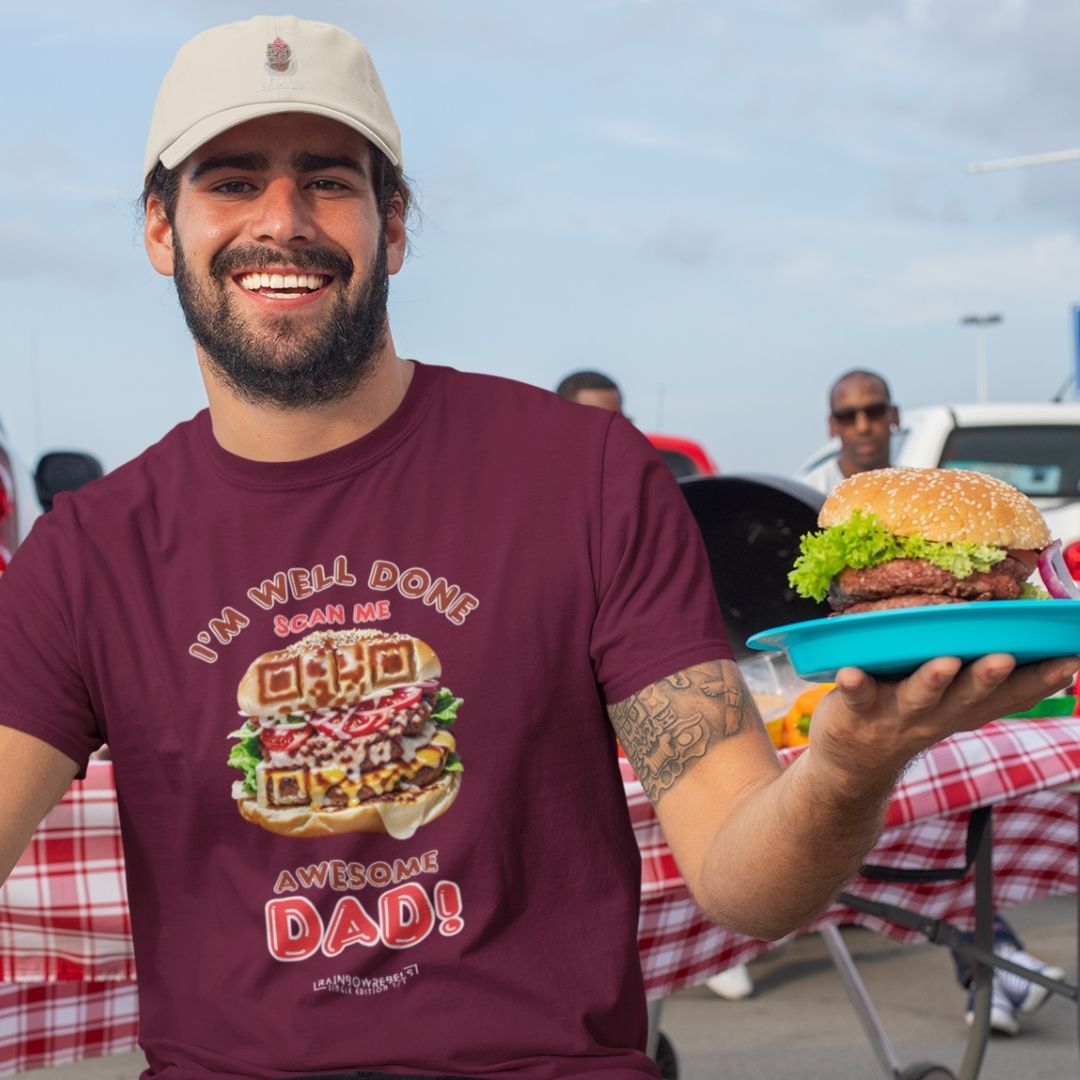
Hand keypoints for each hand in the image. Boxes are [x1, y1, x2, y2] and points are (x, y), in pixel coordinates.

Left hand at [806, 653, 1079, 794]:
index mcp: (966, 709)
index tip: (1071, 658)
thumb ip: (987, 684)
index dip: (1042, 680)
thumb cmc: (911, 717)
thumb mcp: (956, 707)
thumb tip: (1028, 642)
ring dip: (933, 679)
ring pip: (919, 696)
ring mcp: (896, 715)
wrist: (853, 767)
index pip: (1012, 696)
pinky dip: (854, 684)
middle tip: (1005, 656)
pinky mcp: (857, 710)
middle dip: (990, 676)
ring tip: (945, 662)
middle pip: (968, 695)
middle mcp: (937, 714)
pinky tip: (850, 672)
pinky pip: (856, 696)